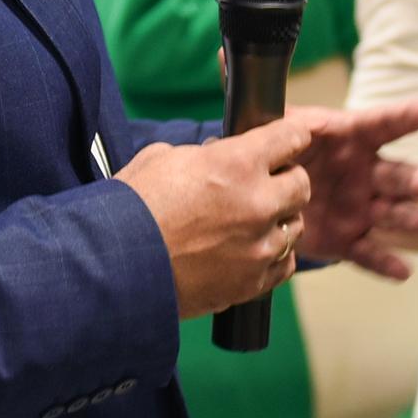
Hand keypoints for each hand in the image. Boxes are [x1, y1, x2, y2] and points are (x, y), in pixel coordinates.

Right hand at [118, 118, 316, 318]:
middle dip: (287, 179)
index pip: (291, 137)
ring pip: (296, 226)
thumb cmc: (131, 208)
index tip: (288, 139)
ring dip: (279, 220)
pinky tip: (252, 251)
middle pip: (302, 184)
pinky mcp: (251, 282)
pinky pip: (285, 265)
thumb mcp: (162, 158)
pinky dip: (272, 256)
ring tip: (253, 222)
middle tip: (267, 183)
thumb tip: (215, 157)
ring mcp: (259, 247)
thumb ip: (202, 155)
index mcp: (237, 163)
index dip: (290, 136)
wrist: (115, 266)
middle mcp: (257, 203)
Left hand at [282, 101, 417, 281]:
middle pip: (395, 176)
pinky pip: (368, 254)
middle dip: (414, 180)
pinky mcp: (348, 241)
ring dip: (411, 218)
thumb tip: (295, 120)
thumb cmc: (283, 153)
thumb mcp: (282, 131)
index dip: (406, 116)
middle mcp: (365, 175)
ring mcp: (361, 210)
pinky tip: (403, 271)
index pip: (382, 125)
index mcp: (352, 141)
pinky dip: (385, 264)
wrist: (266, 199)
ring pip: (391, 214)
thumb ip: (290, 123)